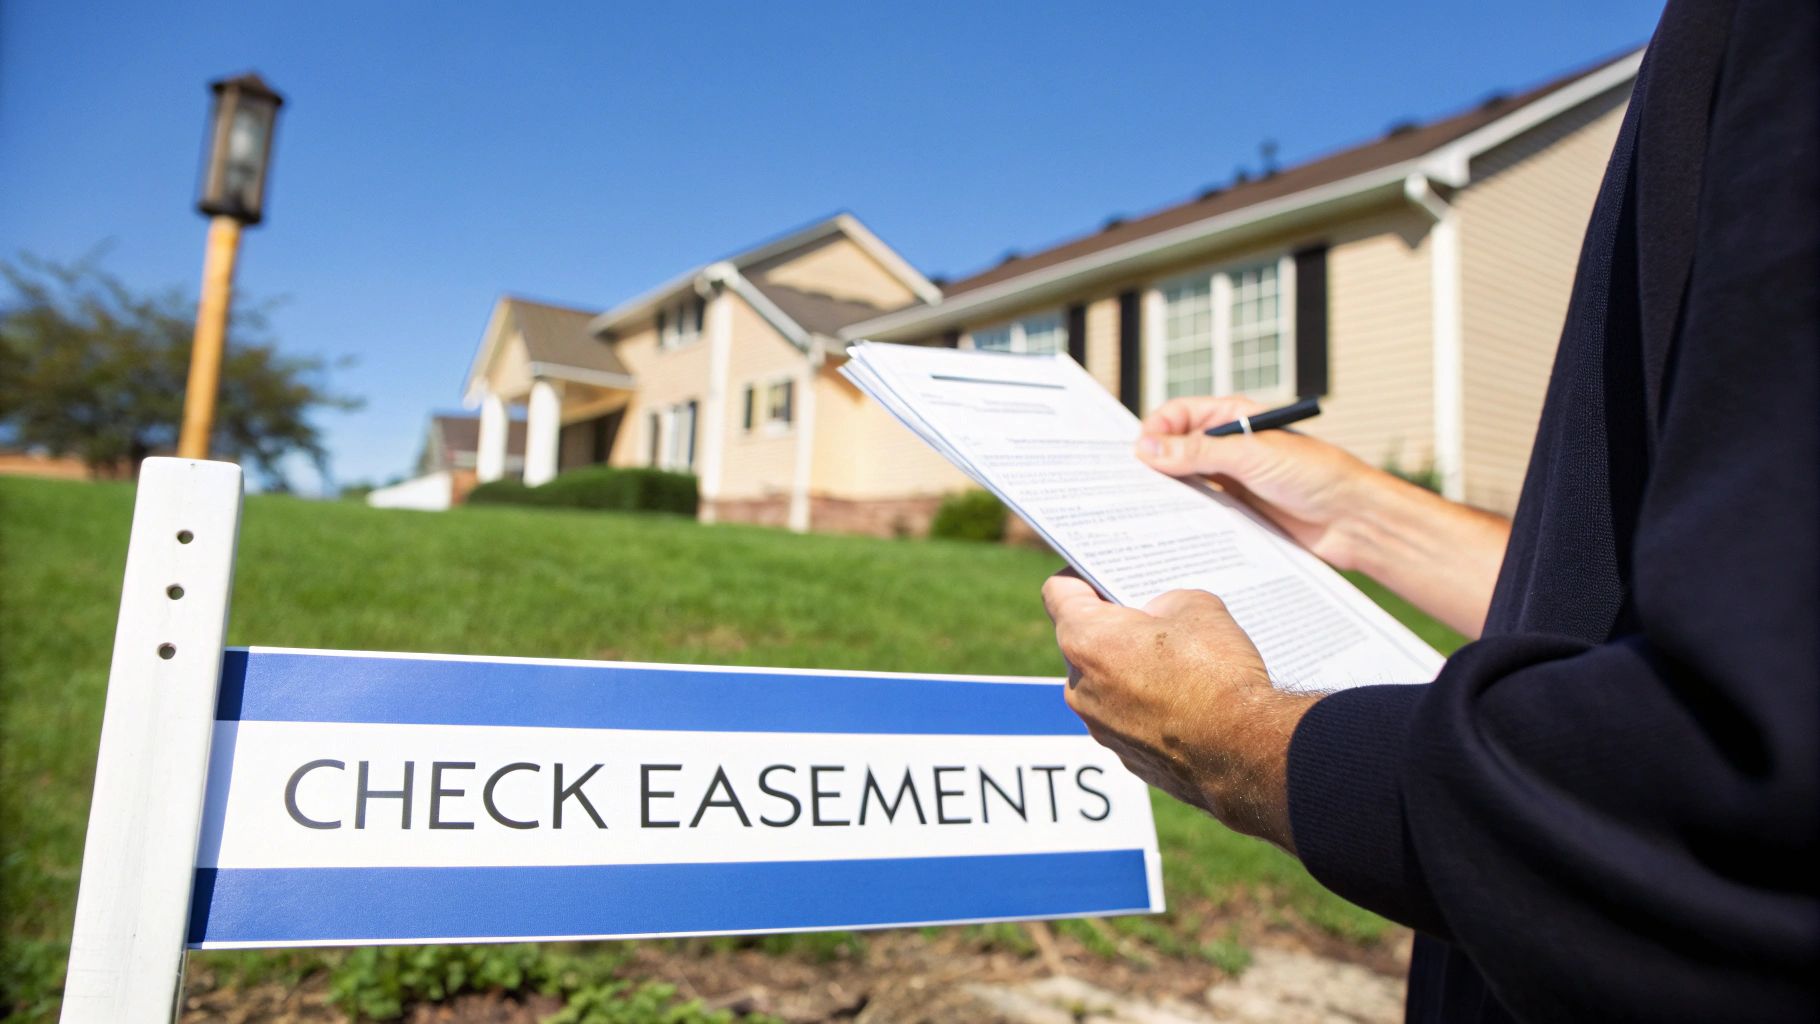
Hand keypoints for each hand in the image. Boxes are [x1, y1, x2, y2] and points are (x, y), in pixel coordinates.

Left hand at [1042, 570, 1315, 851]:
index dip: (1082, 574)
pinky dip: (1148, 707)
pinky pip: (1128, 719)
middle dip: (1115, 627)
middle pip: (1083, 641)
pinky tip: (1186, 702)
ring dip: (1131, 670)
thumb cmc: (1216, 674)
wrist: (1245, 752)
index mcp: (1085, 640)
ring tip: (1178, 663)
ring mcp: (1100, 728)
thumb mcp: (1197, 606)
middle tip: (1154, 617)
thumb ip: (1163, 603)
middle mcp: (1079, 688)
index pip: (1058, 592)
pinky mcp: (1126, 757)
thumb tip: (1159, 616)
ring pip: (1105, 683)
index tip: (1106, 574)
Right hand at [1136, 396, 1380, 569]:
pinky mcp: (1238, 512)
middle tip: (1131, 484)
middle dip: (1154, 463)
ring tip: (1146, 508)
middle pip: (1177, 449)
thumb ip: (1199, 452)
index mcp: (1234, 419)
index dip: (1156, 430)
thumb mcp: (1252, 456)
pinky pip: (1201, 512)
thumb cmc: (1316, 474)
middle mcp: (1229, 447)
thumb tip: (1148, 448)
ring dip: (1167, 493)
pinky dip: (1184, 517)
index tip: (1139, 454)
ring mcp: (1232, 480)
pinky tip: (1172, 527)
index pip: (1179, 415)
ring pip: (1186, 483)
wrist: (1353, 519)